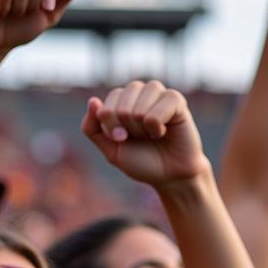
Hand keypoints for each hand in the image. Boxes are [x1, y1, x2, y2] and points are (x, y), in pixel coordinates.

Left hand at [82, 81, 208, 186]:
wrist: (169, 175)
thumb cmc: (140, 160)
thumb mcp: (110, 149)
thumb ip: (92, 128)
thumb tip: (92, 101)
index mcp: (119, 101)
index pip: (105, 108)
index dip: (111, 130)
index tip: (122, 139)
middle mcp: (138, 92)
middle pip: (120, 107)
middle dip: (127, 130)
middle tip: (140, 138)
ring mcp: (157, 93)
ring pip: (138, 109)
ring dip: (142, 129)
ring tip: (152, 134)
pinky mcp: (176, 99)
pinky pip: (156, 112)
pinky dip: (157, 128)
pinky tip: (164, 131)